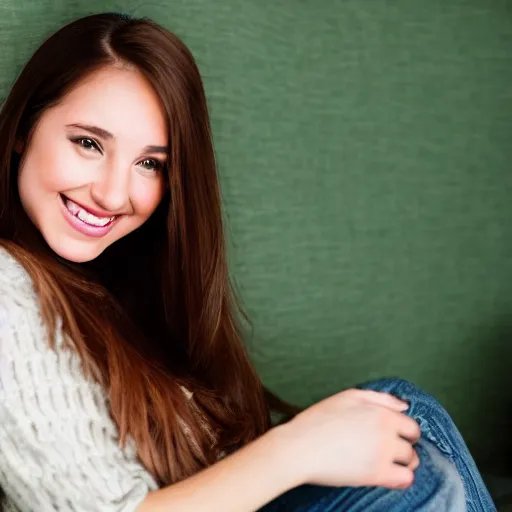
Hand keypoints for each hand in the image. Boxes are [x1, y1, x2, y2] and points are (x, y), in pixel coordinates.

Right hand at [277, 388, 420, 489]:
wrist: (300, 447)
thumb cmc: (319, 419)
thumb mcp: (348, 397)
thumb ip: (379, 398)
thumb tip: (403, 406)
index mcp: (381, 413)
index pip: (412, 425)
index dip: (404, 431)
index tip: (394, 436)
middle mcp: (387, 432)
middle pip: (412, 445)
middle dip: (404, 447)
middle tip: (388, 450)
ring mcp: (383, 454)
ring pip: (411, 463)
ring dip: (403, 463)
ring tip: (386, 463)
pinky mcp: (376, 475)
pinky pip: (405, 480)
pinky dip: (401, 479)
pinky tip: (387, 476)